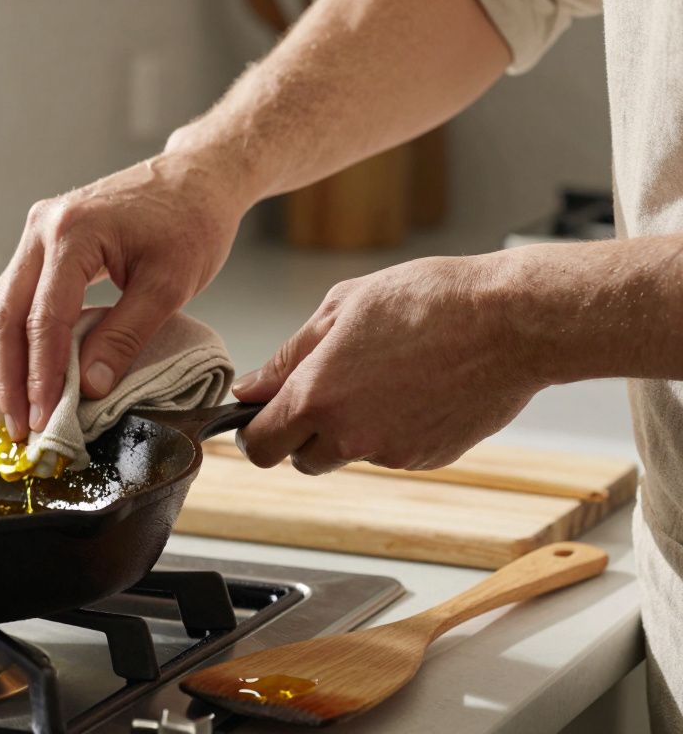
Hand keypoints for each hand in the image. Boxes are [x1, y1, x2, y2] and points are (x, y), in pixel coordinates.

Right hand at [0, 148, 250, 439]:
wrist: (197, 177)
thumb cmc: (192, 221)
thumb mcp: (169, 286)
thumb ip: (125, 336)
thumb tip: (89, 387)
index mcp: (72, 232)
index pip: (45, 319)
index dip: (40, 377)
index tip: (41, 420)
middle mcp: (42, 227)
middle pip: (6, 314)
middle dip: (9, 377)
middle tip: (18, 427)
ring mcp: (37, 232)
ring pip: (1, 306)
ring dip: (4, 360)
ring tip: (13, 409)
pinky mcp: (42, 242)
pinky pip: (15, 295)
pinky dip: (12, 337)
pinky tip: (7, 371)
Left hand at [233, 253, 543, 473]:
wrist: (510, 321)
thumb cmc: (428, 301)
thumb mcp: (341, 307)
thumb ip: (287, 357)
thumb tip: (250, 389)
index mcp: (316, 397)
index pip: (259, 446)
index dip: (255, 433)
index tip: (263, 417)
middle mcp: (349, 435)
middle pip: (301, 459)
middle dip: (303, 433)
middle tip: (330, 389)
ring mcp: (391, 453)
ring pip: (348, 455)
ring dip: (350, 430)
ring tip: (383, 378)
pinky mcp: (428, 459)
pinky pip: (392, 452)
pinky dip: (393, 430)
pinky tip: (417, 389)